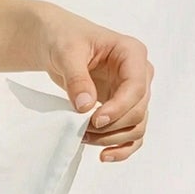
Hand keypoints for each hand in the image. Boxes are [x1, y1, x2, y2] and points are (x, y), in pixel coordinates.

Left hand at [37, 7, 152, 162]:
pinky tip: (104, 156)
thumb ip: (77, 78)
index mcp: (132, 53)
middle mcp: (140, 74)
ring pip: (136, 126)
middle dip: (112, 126)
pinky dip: (121, 147)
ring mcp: (132, 92)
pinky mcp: (122, 106)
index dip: (118, 108)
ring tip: (83, 138)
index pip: (136, 88)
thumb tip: (85, 107)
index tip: (94, 120)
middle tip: (82, 131)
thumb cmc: (63, 37)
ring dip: (112, 138)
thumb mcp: (66, 52)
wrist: (55, 40)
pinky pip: (131, 132)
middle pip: (138, 111)